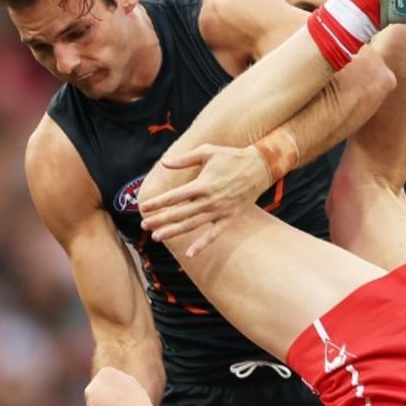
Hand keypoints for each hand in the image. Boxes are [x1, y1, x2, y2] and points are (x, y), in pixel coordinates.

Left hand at [139, 144, 275, 257]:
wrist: (260, 167)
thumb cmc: (231, 157)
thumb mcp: (207, 151)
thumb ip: (185, 159)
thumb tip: (164, 162)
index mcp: (202, 184)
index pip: (174, 197)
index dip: (158, 203)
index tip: (145, 208)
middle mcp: (209, 200)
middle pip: (179, 214)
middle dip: (160, 220)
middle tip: (144, 225)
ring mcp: (219, 211)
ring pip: (191, 225)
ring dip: (173, 232)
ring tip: (156, 237)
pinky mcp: (229, 218)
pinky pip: (214, 234)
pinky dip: (202, 244)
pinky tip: (190, 254)